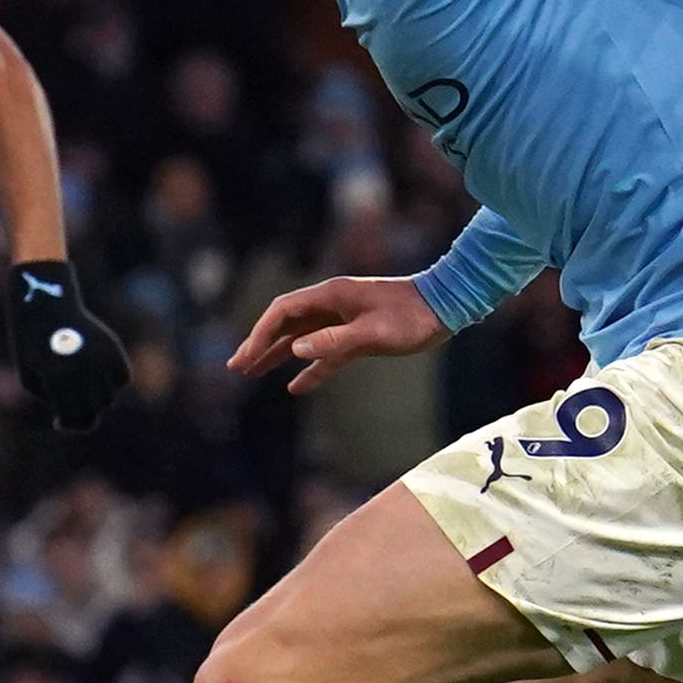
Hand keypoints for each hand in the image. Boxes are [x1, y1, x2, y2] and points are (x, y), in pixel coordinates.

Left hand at [5, 260, 128, 430]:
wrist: (45, 305)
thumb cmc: (33, 346)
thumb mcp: (32, 378)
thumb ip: (56, 403)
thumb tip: (82, 418)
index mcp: (57, 379)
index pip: (73, 418)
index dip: (67, 424)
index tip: (59, 422)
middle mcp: (82, 369)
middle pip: (94, 409)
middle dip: (82, 409)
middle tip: (70, 399)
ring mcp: (99, 357)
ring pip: (110, 396)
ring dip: (98, 396)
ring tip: (82, 386)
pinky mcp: (112, 347)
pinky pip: (123, 378)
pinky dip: (114, 381)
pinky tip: (99, 375)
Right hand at [230, 274, 447, 395]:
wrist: (446, 307)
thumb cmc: (412, 317)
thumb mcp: (374, 333)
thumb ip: (334, 341)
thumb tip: (294, 351)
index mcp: (330, 295)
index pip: (282, 312)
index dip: (260, 334)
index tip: (246, 358)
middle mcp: (331, 304)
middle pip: (285, 324)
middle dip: (259, 344)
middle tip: (236, 367)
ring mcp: (343, 319)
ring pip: (300, 338)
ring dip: (277, 355)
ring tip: (252, 372)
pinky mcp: (357, 335)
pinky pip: (324, 353)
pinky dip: (309, 369)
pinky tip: (295, 386)